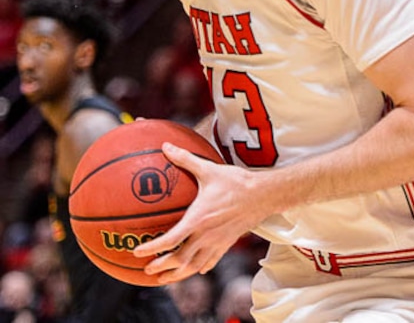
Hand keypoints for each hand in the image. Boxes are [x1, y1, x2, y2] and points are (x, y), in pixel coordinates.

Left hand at [134, 142, 265, 283]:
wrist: (263, 195)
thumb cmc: (235, 181)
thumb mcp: (208, 168)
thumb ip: (185, 159)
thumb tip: (165, 146)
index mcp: (198, 220)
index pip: (170, 240)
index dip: (152, 248)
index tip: (137, 253)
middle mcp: (206, 236)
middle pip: (179, 260)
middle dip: (161, 267)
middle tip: (146, 271)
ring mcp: (217, 243)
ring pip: (194, 266)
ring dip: (177, 275)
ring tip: (165, 279)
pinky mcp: (228, 244)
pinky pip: (211, 261)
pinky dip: (200, 268)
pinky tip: (196, 269)